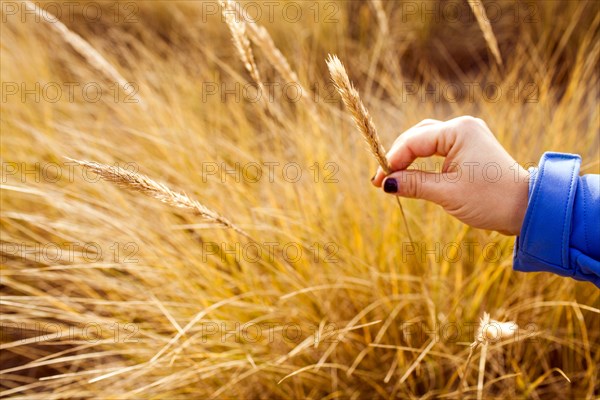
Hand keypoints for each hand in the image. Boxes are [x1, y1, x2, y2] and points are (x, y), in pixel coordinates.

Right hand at [372, 116, 529, 235]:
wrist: (527, 207)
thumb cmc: (491, 199)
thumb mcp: (447, 193)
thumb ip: (414, 184)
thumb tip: (386, 184)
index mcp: (458, 131)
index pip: (414, 141)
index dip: (392, 160)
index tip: (378, 181)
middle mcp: (462, 127)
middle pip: (417, 136)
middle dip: (397, 157)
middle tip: (380, 180)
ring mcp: (467, 136)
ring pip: (426, 141)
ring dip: (408, 158)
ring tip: (392, 177)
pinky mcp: (469, 148)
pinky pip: (437, 149)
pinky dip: (422, 161)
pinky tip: (411, 174)